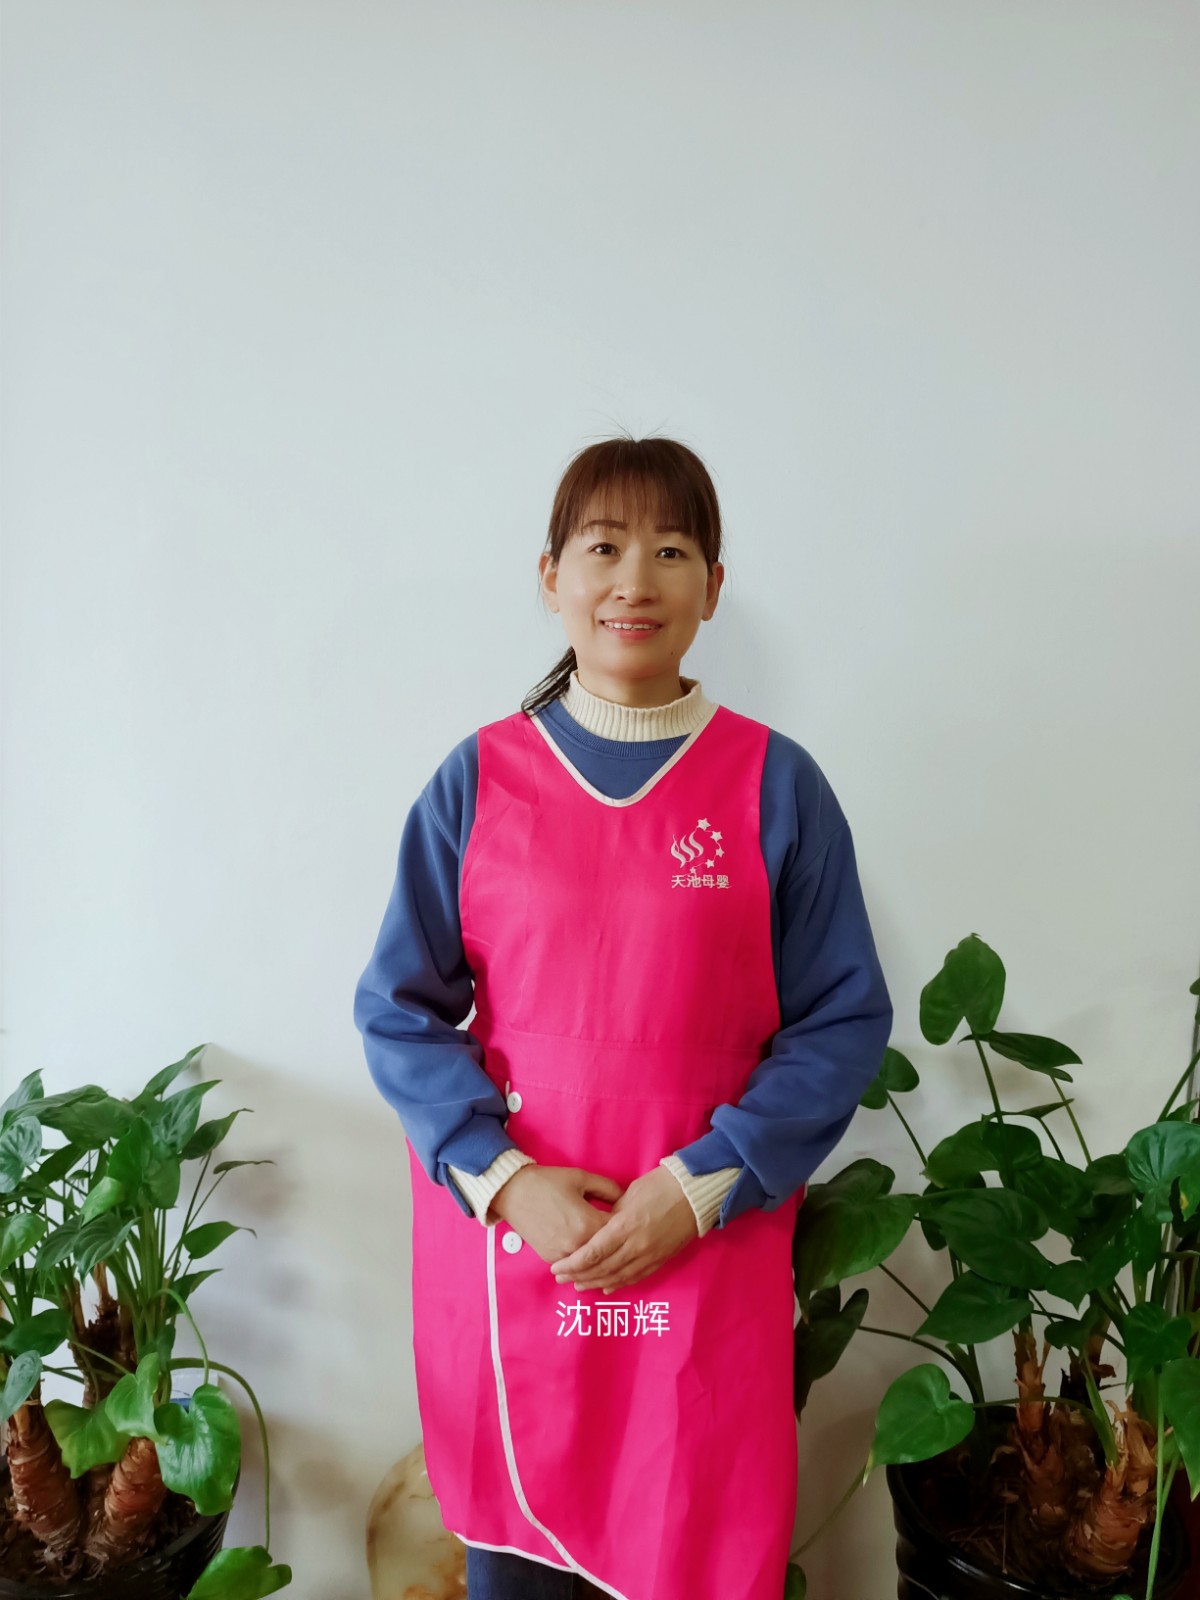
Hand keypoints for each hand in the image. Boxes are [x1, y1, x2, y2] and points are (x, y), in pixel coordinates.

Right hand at [488, 1164, 624, 1266]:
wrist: (514, 1192)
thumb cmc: (549, 1182)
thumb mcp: (582, 1178)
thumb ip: (608, 1189)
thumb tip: (626, 1200)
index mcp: (588, 1224)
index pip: (619, 1233)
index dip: (629, 1228)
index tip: (634, 1224)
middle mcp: (578, 1245)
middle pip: (607, 1253)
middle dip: (618, 1247)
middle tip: (628, 1242)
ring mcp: (563, 1255)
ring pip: (591, 1265)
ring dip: (603, 1260)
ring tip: (616, 1257)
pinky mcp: (551, 1259)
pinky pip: (574, 1266)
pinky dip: (585, 1264)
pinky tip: (594, 1261)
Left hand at [549, 1166, 697, 1293]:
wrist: (695, 1193)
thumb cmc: (659, 1185)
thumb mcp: (628, 1195)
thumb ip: (611, 1215)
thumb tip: (599, 1229)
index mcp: (625, 1226)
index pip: (592, 1253)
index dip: (572, 1264)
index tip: (556, 1267)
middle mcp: (636, 1246)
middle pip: (601, 1269)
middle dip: (578, 1276)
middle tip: (560, 1279)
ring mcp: (650, 1255)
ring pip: (617, 1277)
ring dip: (595, 1283)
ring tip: (578, 1285)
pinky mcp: (661, 1260)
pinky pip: (636, 1277)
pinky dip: (618, 1284)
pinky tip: (606, 1287)